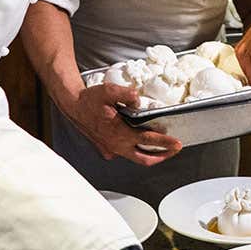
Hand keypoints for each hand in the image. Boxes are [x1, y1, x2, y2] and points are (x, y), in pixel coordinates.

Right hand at [61, 83, 182, 165]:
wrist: (73, 106)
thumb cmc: (89, 100)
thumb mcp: (108, 91)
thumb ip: (126, 94)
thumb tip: (138, 99)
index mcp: (119, 134)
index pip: (148, 141)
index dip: (165, 143)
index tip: (177, 144)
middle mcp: (116, 145)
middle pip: (145, 158)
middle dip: (162, 156)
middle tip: (174, 150)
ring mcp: (111, 149)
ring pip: (135, 157)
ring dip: (150, 154)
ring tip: (161, 148)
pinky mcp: (106, 148)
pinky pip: (125, 153)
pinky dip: (136, 150)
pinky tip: (140, 143)